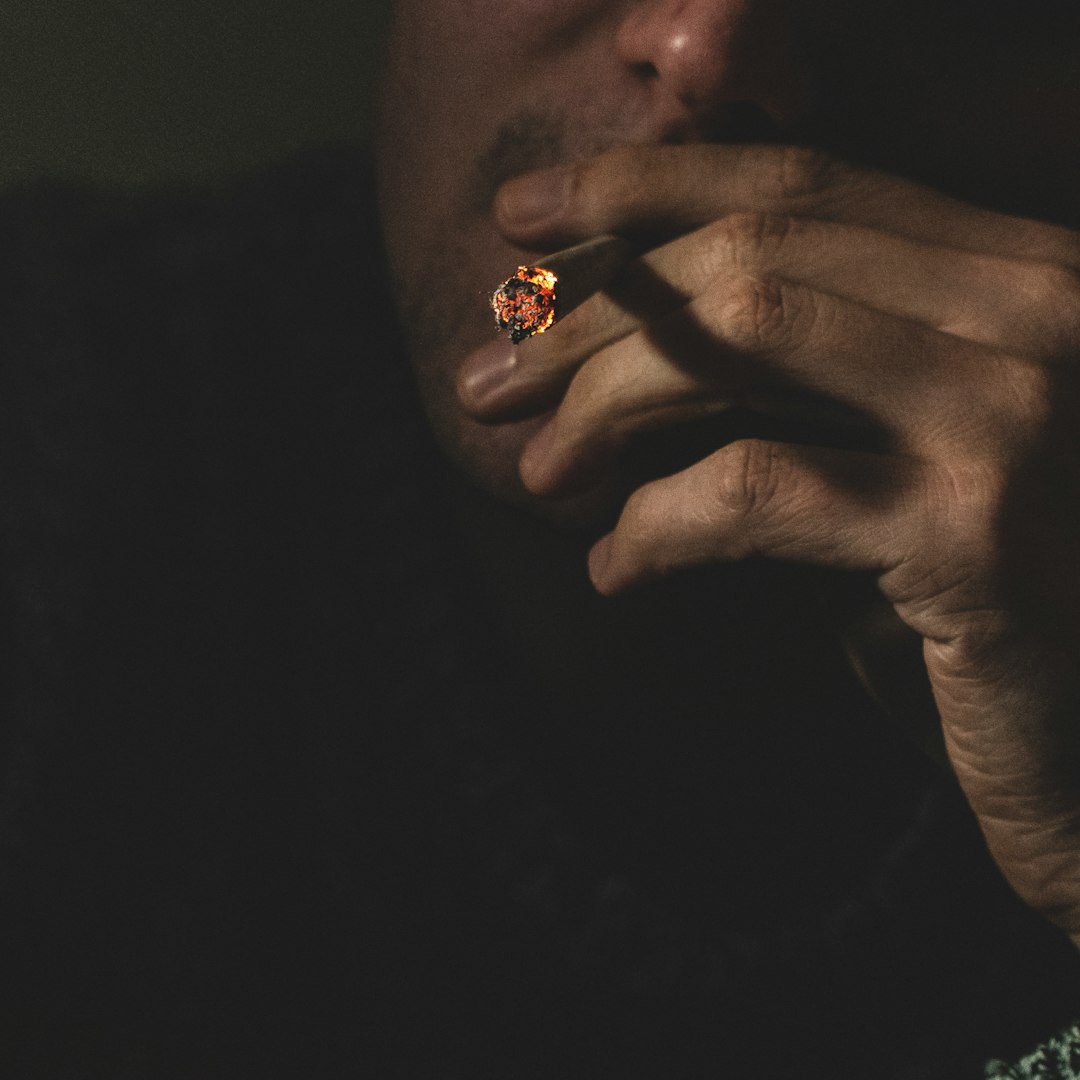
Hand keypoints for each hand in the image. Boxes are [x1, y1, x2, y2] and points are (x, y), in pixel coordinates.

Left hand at [458, 143, 1079, 945]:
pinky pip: (757, 488)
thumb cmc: (974, 591)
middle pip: (752, 254)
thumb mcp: (882, 454)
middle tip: (491, 380)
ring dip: (603, 404)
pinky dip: (656, 524)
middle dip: (590, 312)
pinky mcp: (978, 530)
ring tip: (535, 473)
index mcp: (1007, 271)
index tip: (518, 222)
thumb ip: (790, 382)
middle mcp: (1031, 307)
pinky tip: (612, 568)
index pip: (801, 183)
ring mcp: (1013, 411)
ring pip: (743, 337)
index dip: (642, 186)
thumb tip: (609, 347)